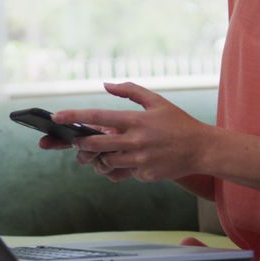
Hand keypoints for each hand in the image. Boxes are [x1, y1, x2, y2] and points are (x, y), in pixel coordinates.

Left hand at [53, 82, 212, 182]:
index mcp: (136, 120)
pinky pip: (124, 173)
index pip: (99, 116)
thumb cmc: (178, 122)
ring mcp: (140, 160)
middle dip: (81, 143)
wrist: (202, 149)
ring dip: (101, 157)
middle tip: (77, 141)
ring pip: (106, 161)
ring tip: (107, 151)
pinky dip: (122, 167)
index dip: (75, 116)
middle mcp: (135, 140)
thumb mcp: (157, 101)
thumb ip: (130, 90)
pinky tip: (132, 160)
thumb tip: (106, 85)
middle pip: (95, 144)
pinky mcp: (145, 175)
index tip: (57, 116)